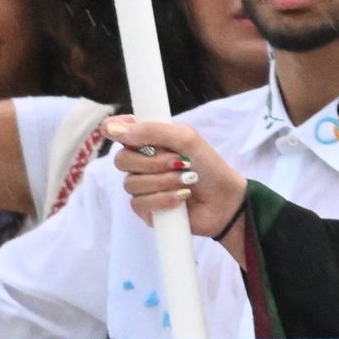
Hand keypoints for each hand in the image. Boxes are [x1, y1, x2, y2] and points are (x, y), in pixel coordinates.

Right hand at [106, 117, 246, 239]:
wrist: (225, 201)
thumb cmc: (209, 166)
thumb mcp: (187, 139)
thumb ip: (153, 130)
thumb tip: (112, 129)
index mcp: (149, 140)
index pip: (116, 129)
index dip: (114, 129)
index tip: (126, 133)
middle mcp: (141, 162)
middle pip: (121, 159)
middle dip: (151, 162)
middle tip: (178, 163)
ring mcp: (142, 187)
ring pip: (131, 183)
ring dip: (163, 182)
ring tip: (186, 182)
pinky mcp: (146, 210)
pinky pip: (139, 203)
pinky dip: (163, 199)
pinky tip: (181, 197)